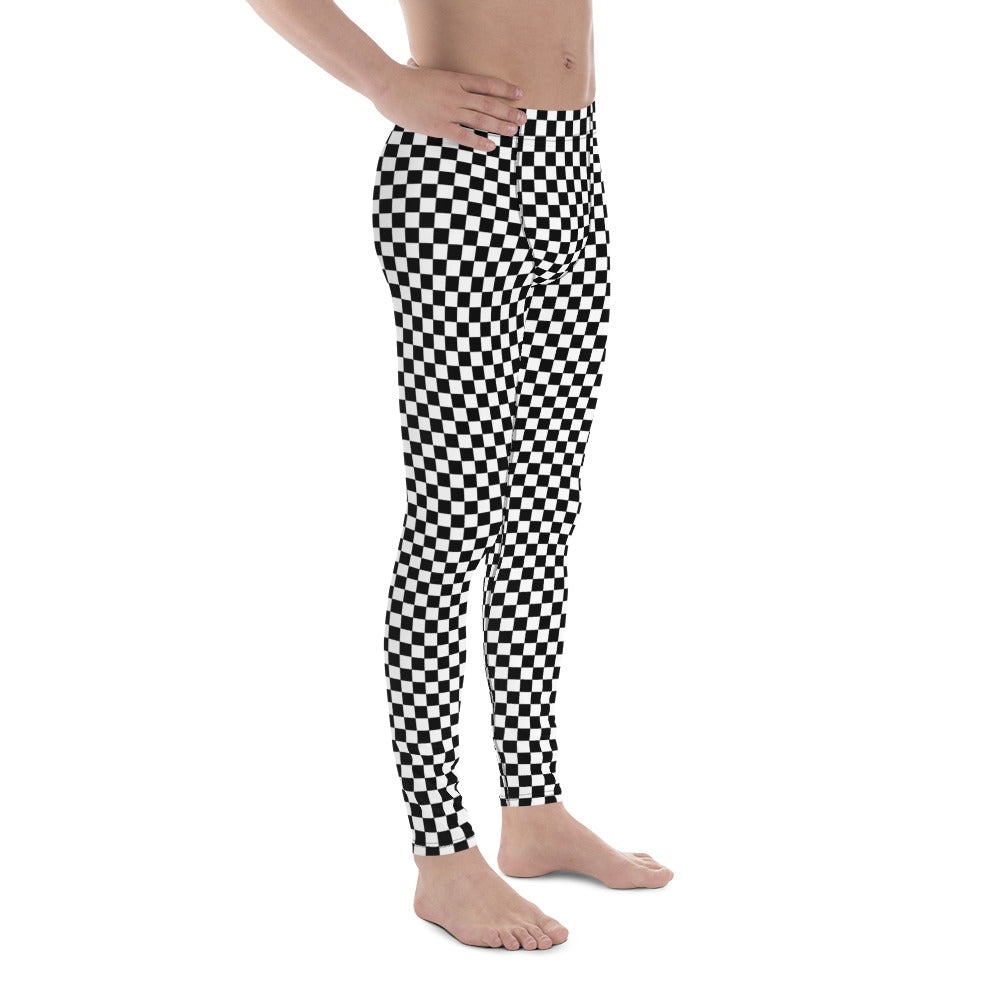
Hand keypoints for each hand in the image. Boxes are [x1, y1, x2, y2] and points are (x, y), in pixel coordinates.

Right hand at [372, 57, 525, 151]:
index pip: (486, 84)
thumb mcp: (418, 70)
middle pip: (489, 103)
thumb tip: (413, 63)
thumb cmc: (401, 78)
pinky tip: (491, 146)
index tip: (520, 94)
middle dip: (508, 112)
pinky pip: (465, 136)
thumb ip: (422, 69)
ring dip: (500, 126)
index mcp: (454, 79)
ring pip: (481, 119)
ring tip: (514, 132)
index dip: (505, 89)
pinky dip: (479, 142)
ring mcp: (449, 111)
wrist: (388, 86)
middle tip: (523, 119)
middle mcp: (456, 95)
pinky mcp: (439, 127)